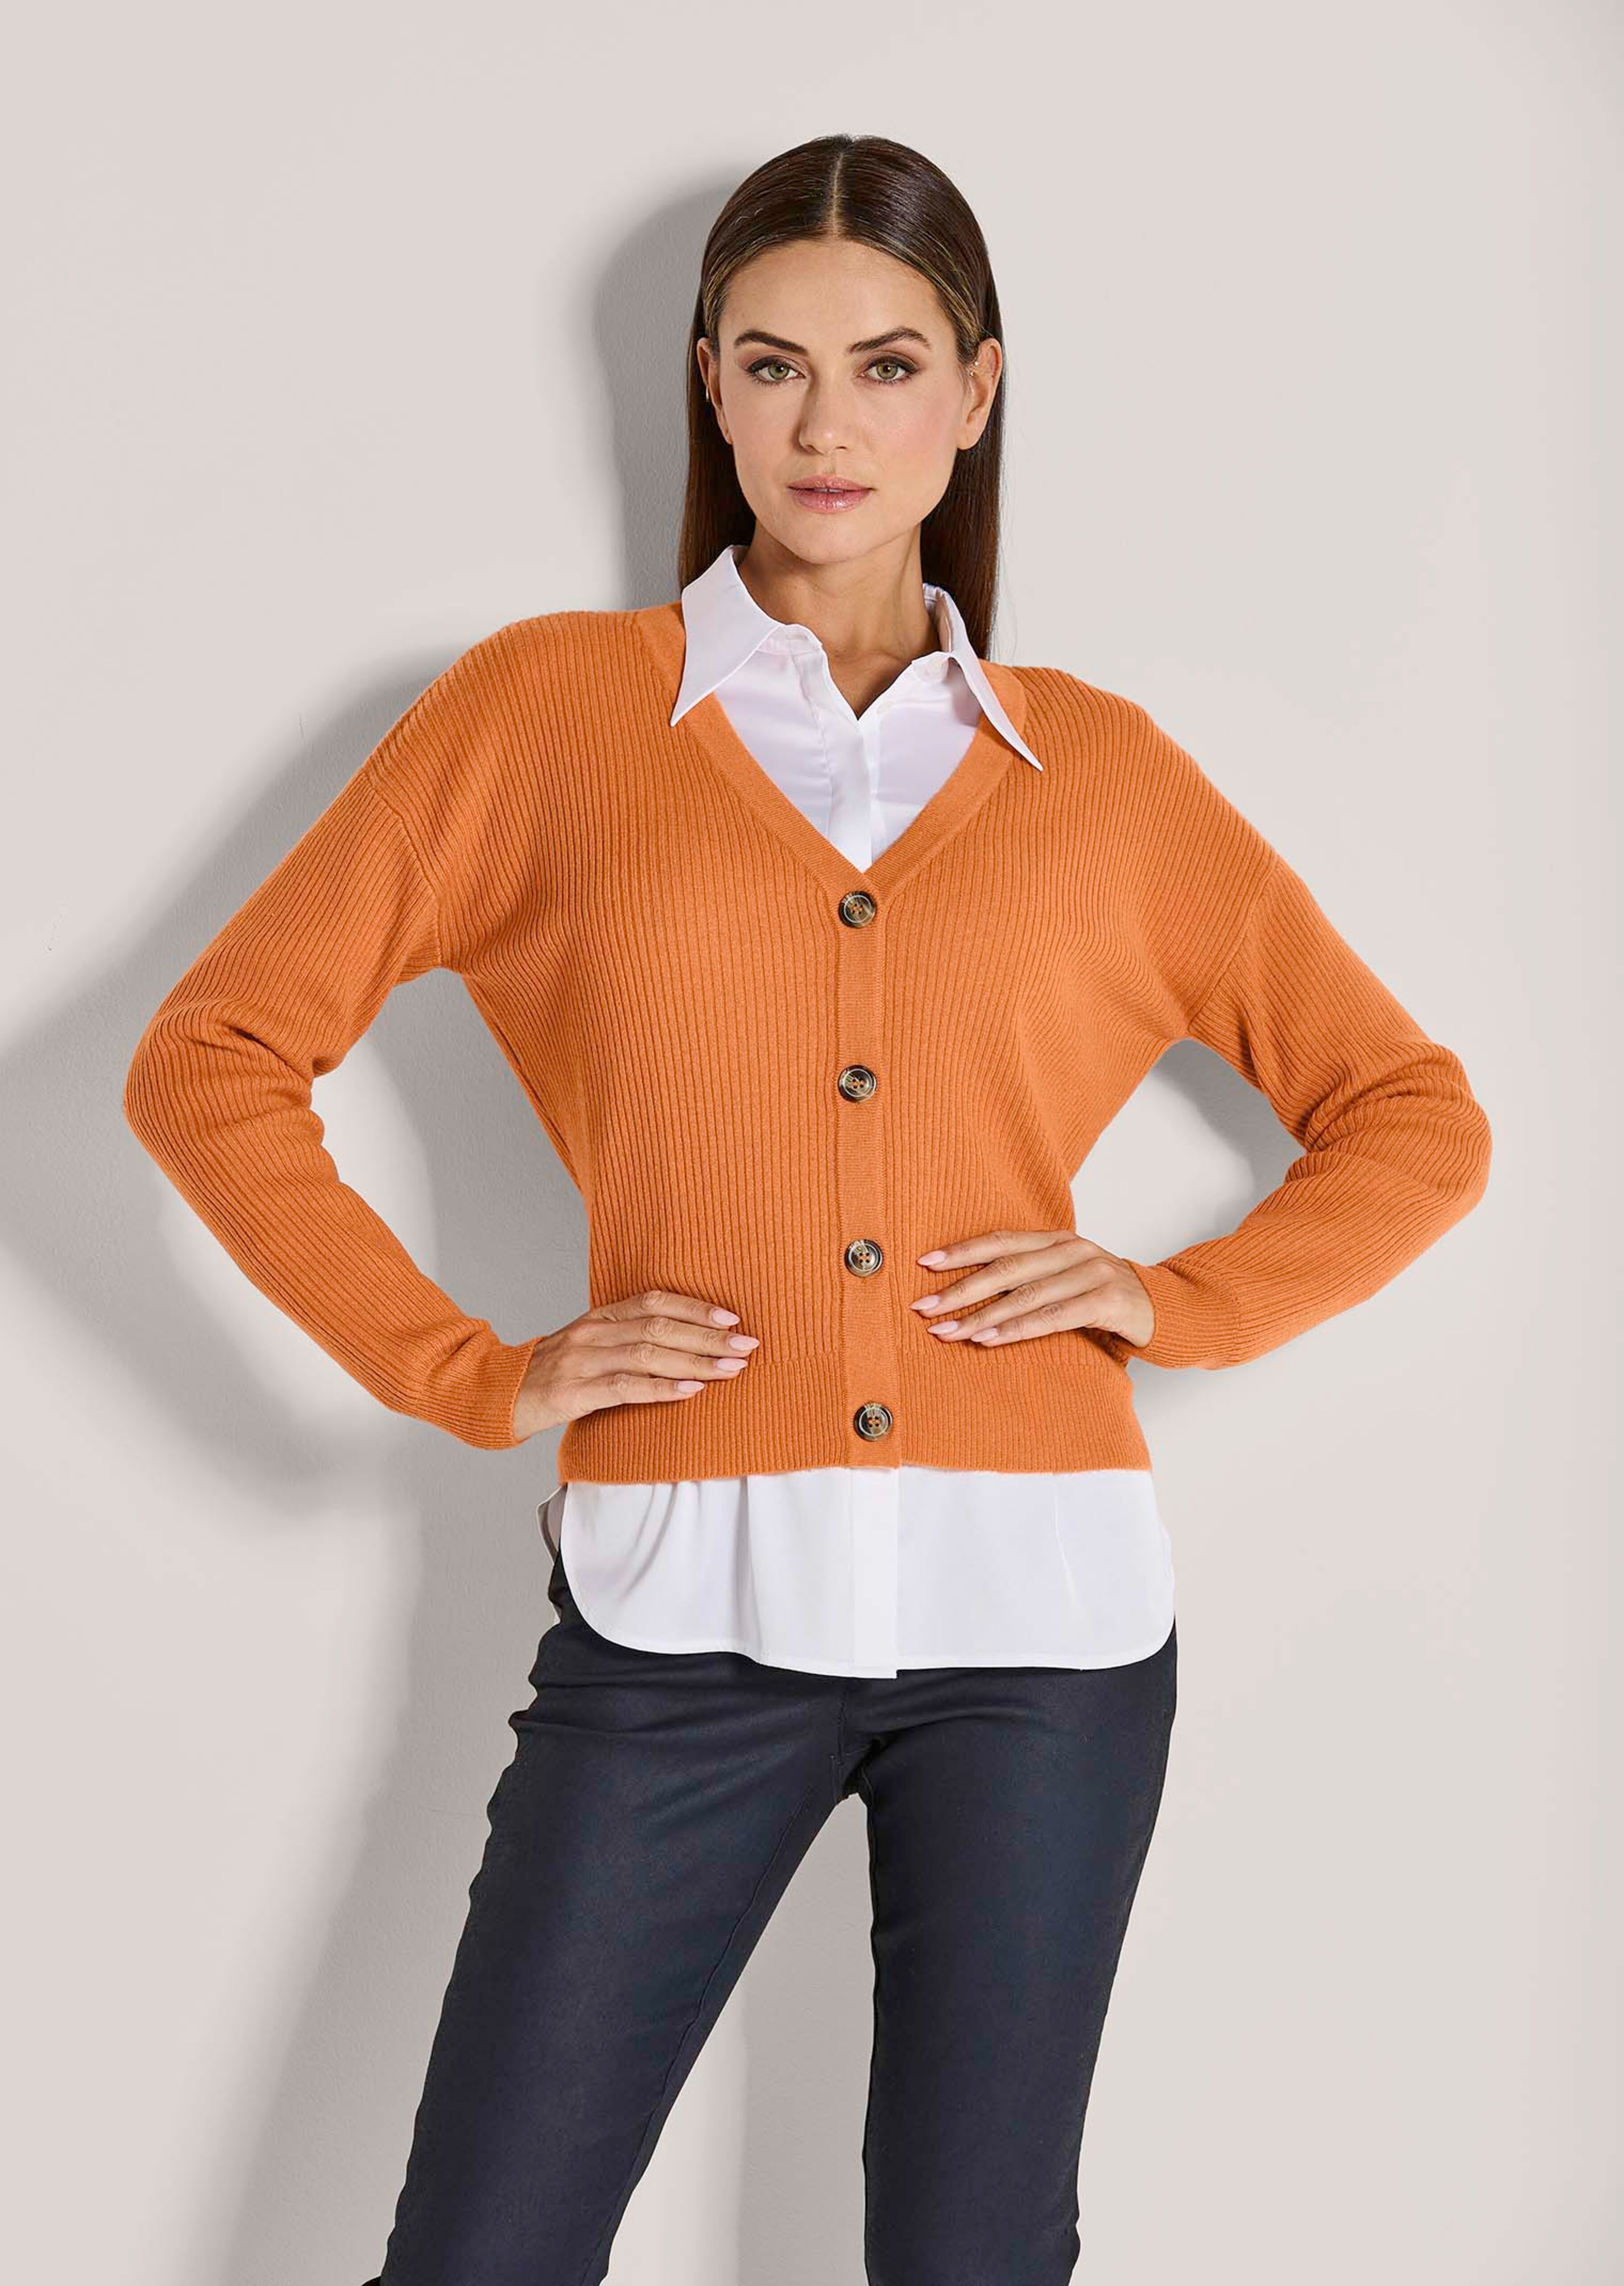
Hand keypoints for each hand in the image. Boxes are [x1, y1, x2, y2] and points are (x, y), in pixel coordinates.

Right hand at [512, 1288, 759, 1439]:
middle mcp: (592, 1333)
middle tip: (746, 1345)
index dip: (695, 1307)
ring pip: (648, 1353)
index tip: (731, 1318)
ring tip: (730, 1368)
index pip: (654, 1301)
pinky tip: (690, 1390)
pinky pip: (625, 1387)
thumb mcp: (589, 1347)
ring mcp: (582, 1361)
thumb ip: (627, 1340)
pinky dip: (662, 1388)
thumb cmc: (552, 1374)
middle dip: (707, 1336)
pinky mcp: (574, 1392)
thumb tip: (684, 1343)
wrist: (498, 1395)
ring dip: (695, 1361)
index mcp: (599, 1317)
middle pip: (659, 1326)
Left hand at [909, 1229, 1154, 1349]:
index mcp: (1058, 1239)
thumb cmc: (1104, 1297)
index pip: (1002, 1239)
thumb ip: (1030, 1277)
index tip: (924, 1263)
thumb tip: (969, 1291)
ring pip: (1025, 1294)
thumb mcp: (1067, 1277)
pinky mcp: (1107, 1302)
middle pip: (1007, 1267)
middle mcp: (1073, 1250)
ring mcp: (1092, 1273)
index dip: (962, 1250)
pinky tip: (988, 1339)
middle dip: (961, 1288)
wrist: (1165, 1309)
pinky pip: (1052, 1317)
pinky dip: (1017, 1329)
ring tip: (948, 1331)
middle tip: (924, 1307)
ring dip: (981, 1315)